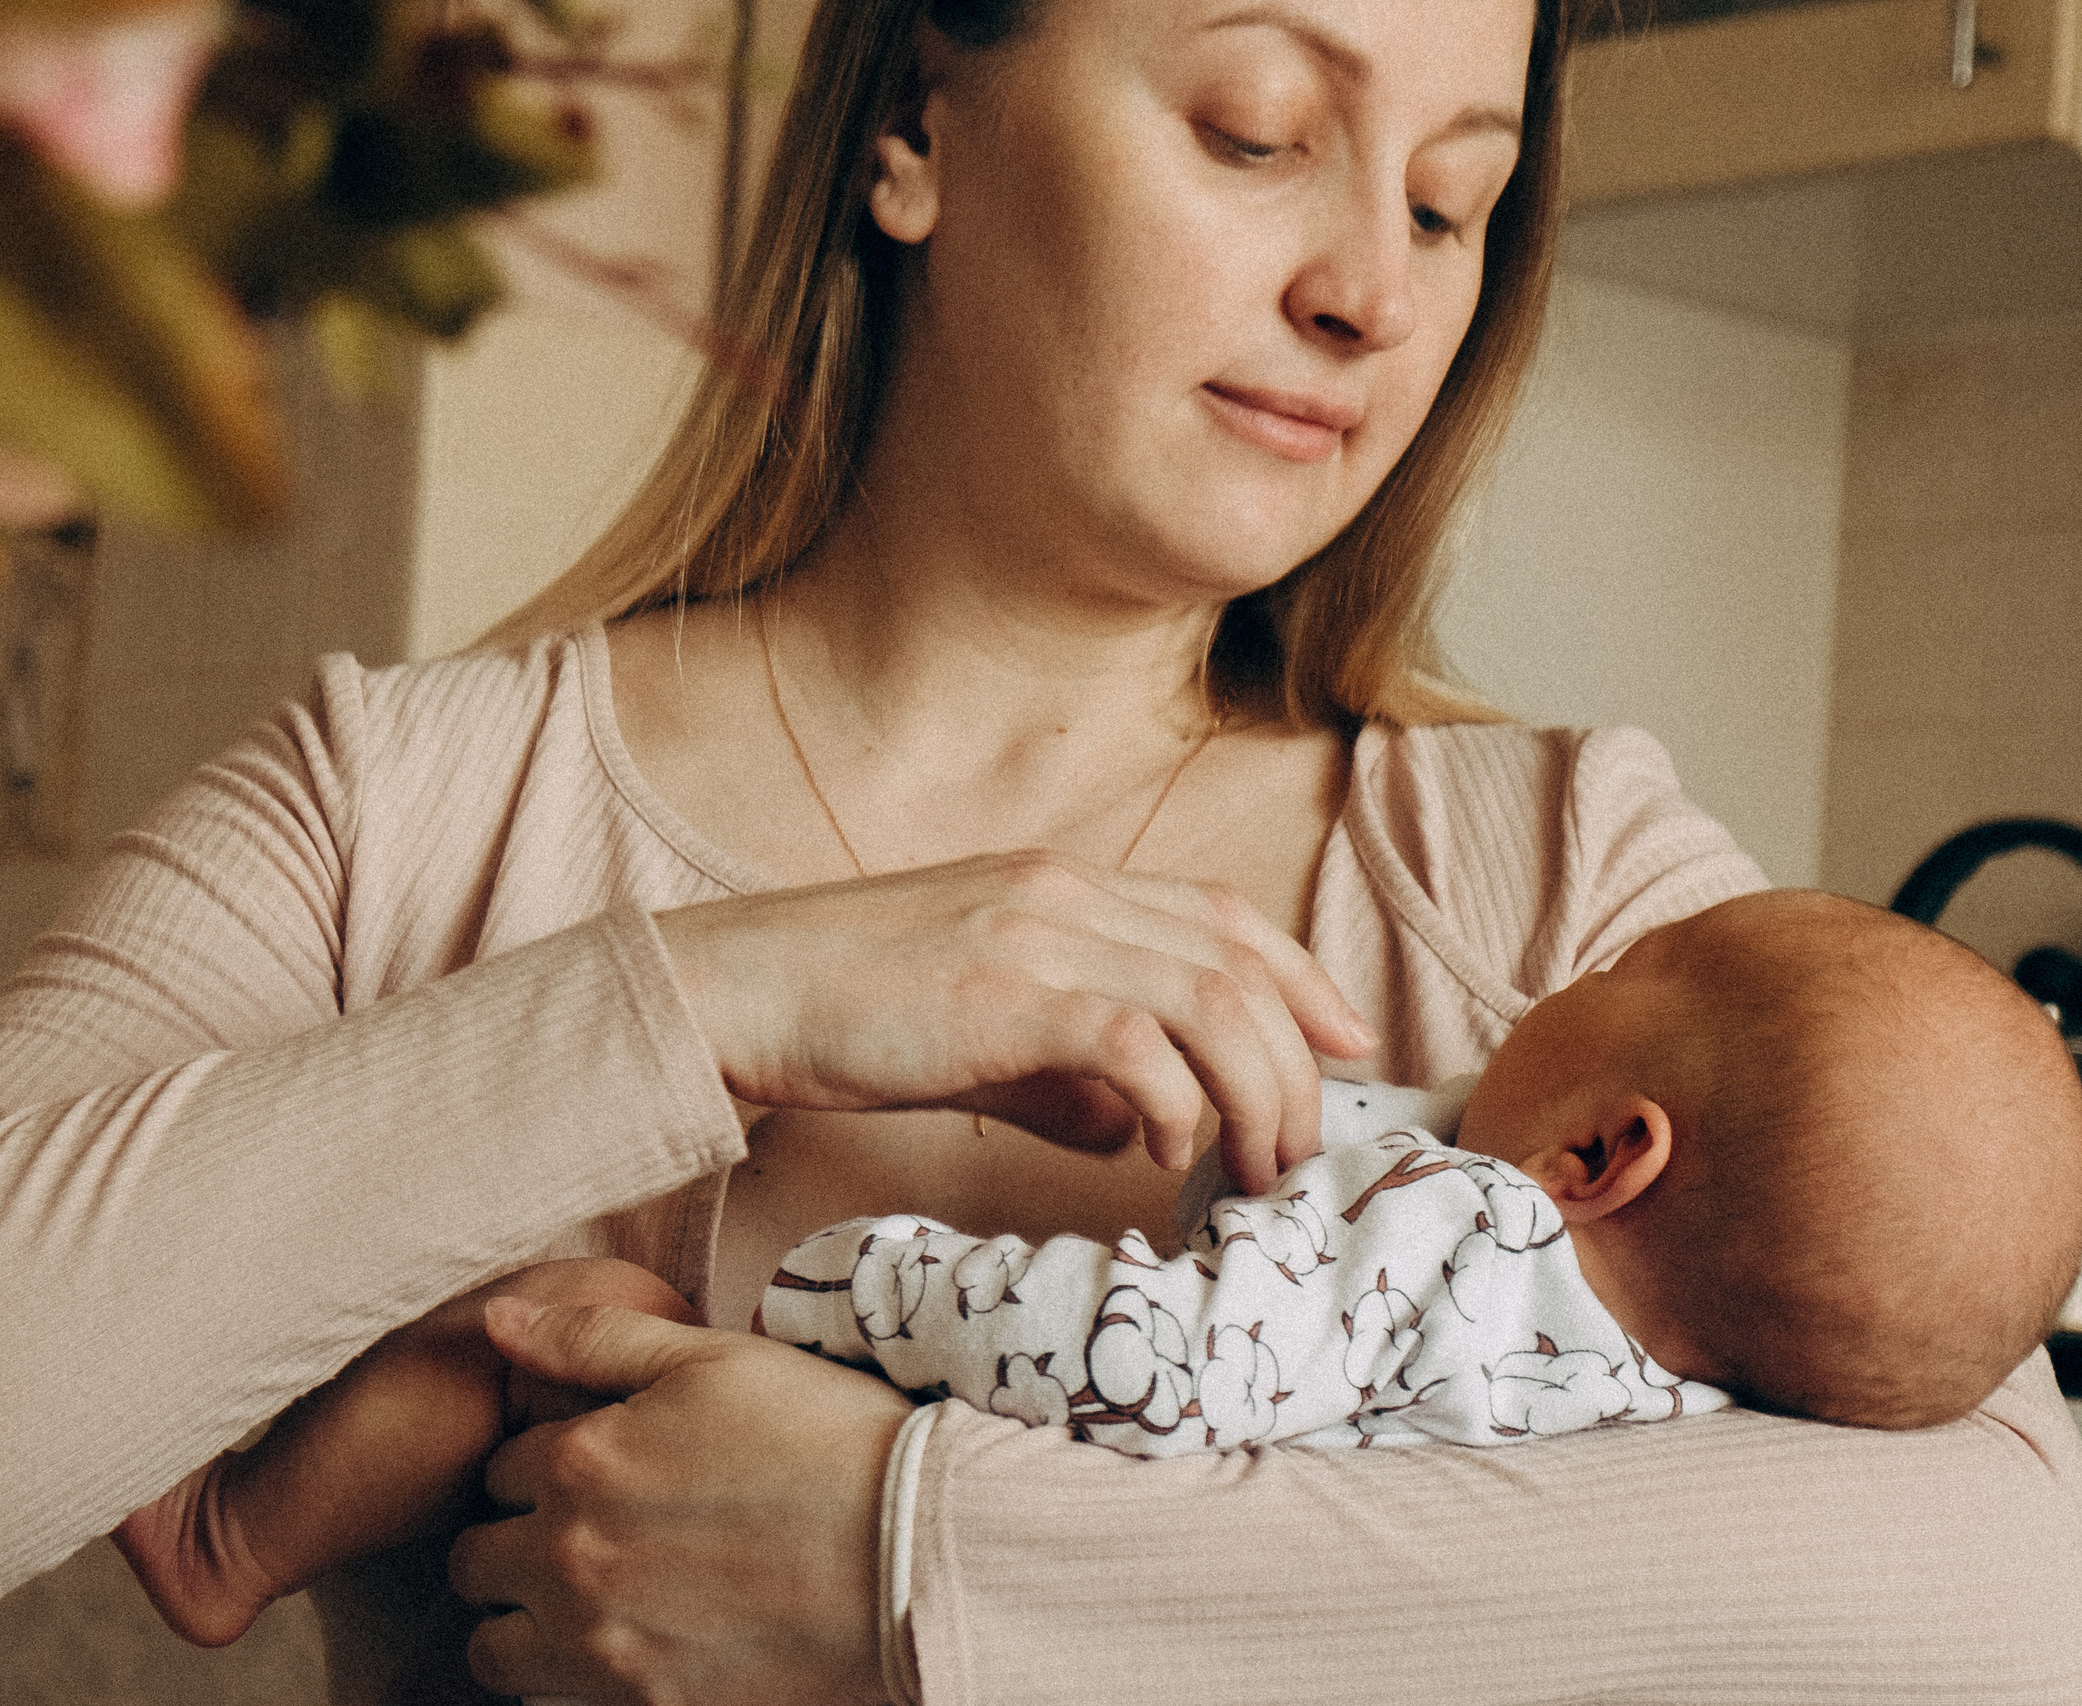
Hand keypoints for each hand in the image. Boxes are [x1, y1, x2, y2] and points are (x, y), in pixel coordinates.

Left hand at [448, 1298, 911, 1704]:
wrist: (919, 1554)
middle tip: (591, 1536)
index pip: (504, 1465)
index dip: (550, 1462)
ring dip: (523, 1624)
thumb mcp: (715, 1360)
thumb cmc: (828, 1440)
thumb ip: (593, 1337)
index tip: (605, 1470)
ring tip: (596, 1604)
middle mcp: (568, 1558)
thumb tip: (496, 1322)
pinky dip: (569, 1684)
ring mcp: (599, 1648)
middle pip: (477, 1560)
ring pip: (491, 1650)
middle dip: (518, 1543)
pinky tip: (635, 1649)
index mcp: (578, 1461)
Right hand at [652, 850, 1373, 1192]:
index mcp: (1066, 886)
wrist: (734, 988)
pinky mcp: (1002, 996)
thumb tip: (1143, 1130)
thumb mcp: (980, 1032)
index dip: (1303, 981)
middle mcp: (1067, 894)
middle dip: (1297, 1066)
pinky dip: (1174, 1103)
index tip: (1347, 1048)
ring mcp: (1037, 937)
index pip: (1225, 917)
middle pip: (1240, 965)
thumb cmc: (847, 1013)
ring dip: (1257, 1093)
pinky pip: (1134, 1044)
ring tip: (1255, 1170)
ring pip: (1211, 1001)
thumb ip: (1069, 1074)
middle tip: (1299, 1153)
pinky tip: (1163, 1153)